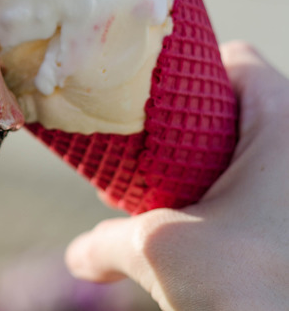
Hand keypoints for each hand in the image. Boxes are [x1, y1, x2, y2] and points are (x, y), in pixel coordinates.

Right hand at [65, 41, 288, 309]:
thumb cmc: (245, 287)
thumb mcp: (156, 250)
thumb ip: (106, 242)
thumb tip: (78, 257)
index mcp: (283, 129)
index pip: (238, 61)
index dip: (189, 68)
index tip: (147, 91)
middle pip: (238, 108)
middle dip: (185, 126)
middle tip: (143, 149)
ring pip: (247, 151)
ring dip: (202, 164)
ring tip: (159, 192)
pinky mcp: (287, 222)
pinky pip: (260, 187)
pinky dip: (224, 194)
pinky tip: (191, 222)